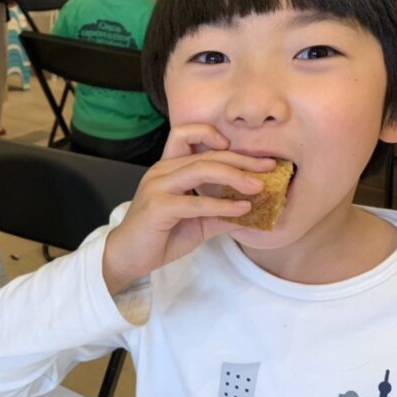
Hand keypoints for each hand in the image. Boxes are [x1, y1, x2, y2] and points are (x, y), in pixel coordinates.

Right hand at [101, 124, 274, 294]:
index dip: (222, 140)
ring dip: (234, 175)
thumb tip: (254, 212)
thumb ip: (220, 213)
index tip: (252, 155)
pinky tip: (242, 209)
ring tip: (259, 185)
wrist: (127, 257)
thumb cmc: (158, 237)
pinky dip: (222, 204)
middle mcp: (162, 171)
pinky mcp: (158, 206)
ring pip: (201, 168)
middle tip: (269, 166)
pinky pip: (196, 202)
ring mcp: (158, 186)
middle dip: (241, 158)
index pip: (194, 139)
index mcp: (168, 168)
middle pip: (206, 154)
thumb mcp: (197, 223)